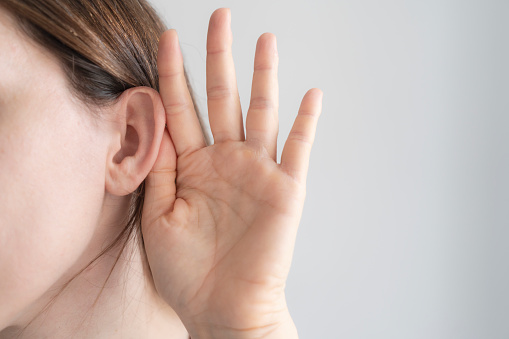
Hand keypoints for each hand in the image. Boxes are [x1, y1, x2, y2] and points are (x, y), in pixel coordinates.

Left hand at [142, 8, 322, 338]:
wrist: (224, 309)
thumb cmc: (188, 271)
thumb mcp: (159, 216)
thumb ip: (160, 168)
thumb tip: (152, 124)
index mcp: (193, 166)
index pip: (181, 108)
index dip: (173, 72)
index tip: (167, 38)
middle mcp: (226, 161)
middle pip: (221, 97)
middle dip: (219, 56)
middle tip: (220, 18)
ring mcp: (258, 172)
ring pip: (261, 112)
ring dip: (263, 76)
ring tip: (265, 40)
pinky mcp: (286, 189)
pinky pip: (299, 149)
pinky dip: (307, 123)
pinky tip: (311, 94)